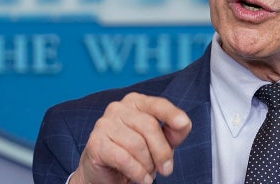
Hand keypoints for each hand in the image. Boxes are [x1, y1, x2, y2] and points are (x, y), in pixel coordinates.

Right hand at [70, 92, 191, 183]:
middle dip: (162, 151)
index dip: (171, 114)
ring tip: (148, 173)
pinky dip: (137, 172)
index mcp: (136, 102)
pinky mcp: (96, 143)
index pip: (157, 104)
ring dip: (148, 164)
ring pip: (137, 144)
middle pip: (149, 126)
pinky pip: (124, 158)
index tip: (183, 123)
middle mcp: (118, 108)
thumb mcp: (160, 141)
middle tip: (166, 169)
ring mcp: (104, 124)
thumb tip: (183, 123)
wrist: (106, 173)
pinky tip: (141, 179)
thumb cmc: (136, 153)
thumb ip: (173, 131)